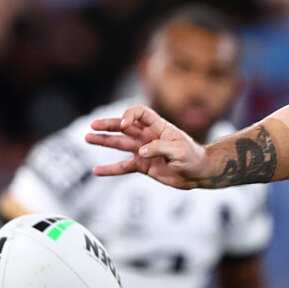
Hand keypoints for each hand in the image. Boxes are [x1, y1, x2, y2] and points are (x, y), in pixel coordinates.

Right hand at [86, 105, 209, 188]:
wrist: (199, 173)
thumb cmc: (194, 157)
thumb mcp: (180, 150)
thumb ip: (159, 148)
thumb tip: (141, 152)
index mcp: (159, 127)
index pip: (140, 113)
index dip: (130, 115)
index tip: (124, 124)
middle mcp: (148, 136)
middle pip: (125, 126)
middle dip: (109, 125)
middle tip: (93, 125)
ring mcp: (144, 151)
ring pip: (120, 144)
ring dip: (104, 141)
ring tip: (88, 138)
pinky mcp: (143, 165)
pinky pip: (124, 166)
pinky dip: (111, 169)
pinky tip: (97, 171)